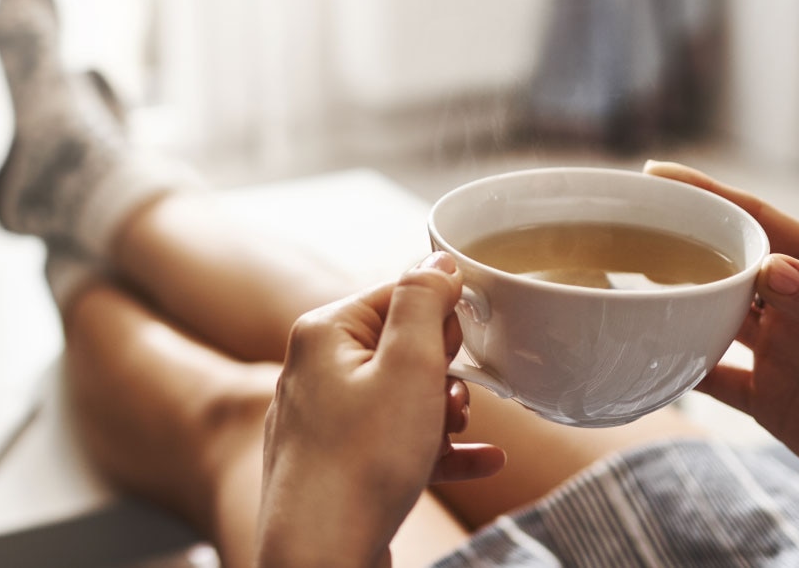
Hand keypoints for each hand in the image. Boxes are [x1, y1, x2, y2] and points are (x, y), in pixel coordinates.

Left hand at [258, 252, 505, 566]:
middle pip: (400, 347)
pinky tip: (483, 462)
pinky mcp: (337, 464)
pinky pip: (395, 442)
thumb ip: (424, 303)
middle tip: (454, 400)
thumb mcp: (408, 367)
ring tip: (459, 432)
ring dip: (442, 413)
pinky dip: (436, 450)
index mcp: (324, 332)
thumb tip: (437, 261)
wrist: (320, 555)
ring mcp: (322, 420)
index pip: (396, 295)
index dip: (440, 320)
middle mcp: (314, 370)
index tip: (461, 350)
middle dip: (442, 372)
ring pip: (401, 398)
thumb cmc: (361, 462)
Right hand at [645, 160, 798, 492]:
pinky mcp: (768, 397)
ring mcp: (779, 350)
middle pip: (726, 265)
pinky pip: (711, 378)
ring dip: (673, 305)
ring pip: (711, 317)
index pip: (759, 221)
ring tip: (625, 287)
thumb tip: (768, 268)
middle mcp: (795, 304)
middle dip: (680, 246)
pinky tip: (641, 361)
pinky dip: (677, 371)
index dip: (709, 196)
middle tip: (628, 232)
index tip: (660, 176)